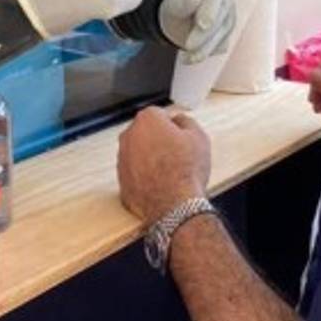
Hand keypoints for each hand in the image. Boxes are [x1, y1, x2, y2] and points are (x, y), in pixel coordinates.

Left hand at [118, 106, 211, 223]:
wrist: (175, 205)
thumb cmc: (186, 171)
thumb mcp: (199, 137)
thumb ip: (186, 121)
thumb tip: (180, 120)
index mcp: (147, 120)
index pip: (160, 115)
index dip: (173, 127)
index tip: (180, 137)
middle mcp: (129, 136)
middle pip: (146, 133)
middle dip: (159, 140)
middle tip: (177, 154)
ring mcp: (122, 159)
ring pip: (138, 153)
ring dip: (151, 159)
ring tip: (171, 172)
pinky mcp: (121, 181)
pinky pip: (135, 174)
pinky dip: (144, 177)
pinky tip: (161, 184)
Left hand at [159, 0, 235, 63]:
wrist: (180, 18)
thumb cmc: (178, 5)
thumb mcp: (176, 2)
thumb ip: (185, 1)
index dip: (209, 11)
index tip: (201, 24)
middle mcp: (227, 5)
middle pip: (219, 21)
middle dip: (203, 35)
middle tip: (188, 46)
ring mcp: (228, 23)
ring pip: (220, 39)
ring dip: (202, 51)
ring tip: (184, 58)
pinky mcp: (225, 39)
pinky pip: (217, 49)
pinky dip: (203, 54)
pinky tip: (190, 56)